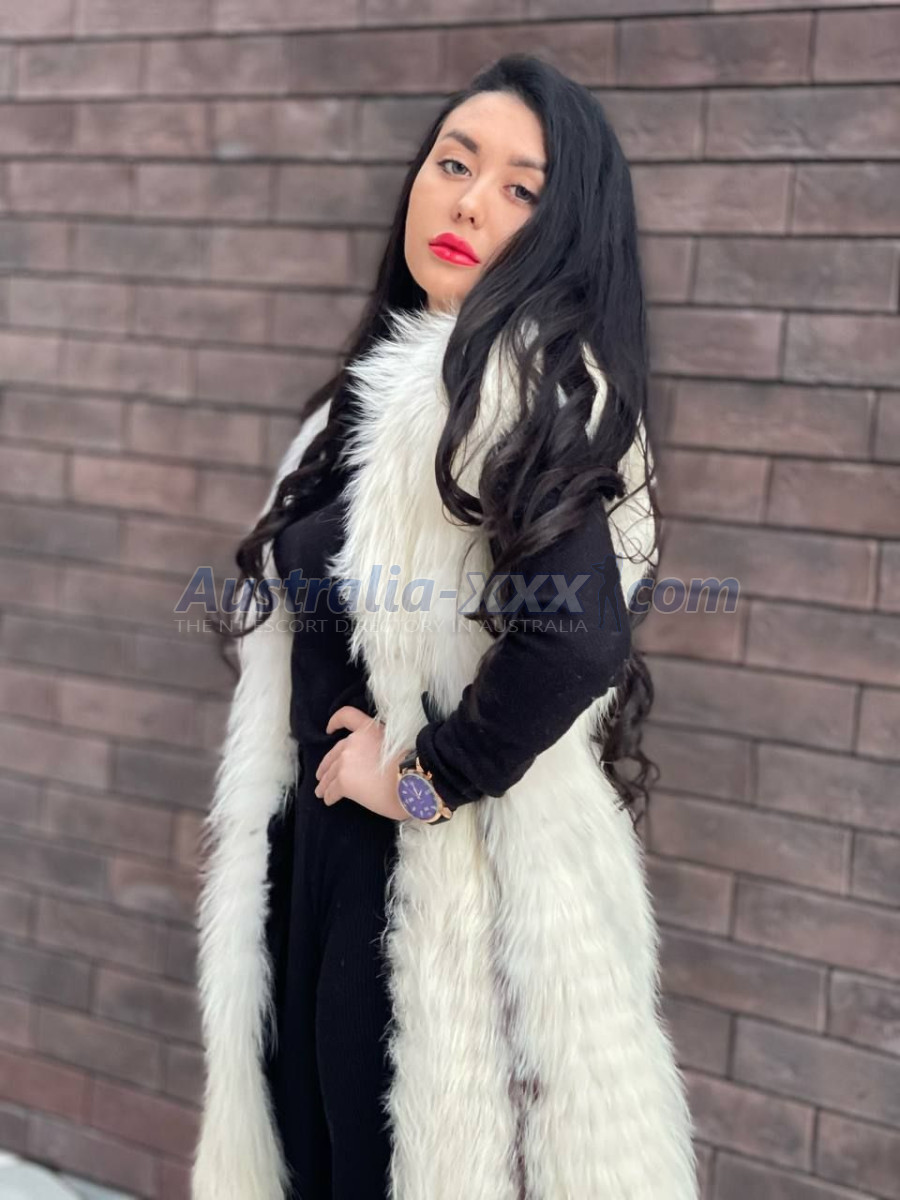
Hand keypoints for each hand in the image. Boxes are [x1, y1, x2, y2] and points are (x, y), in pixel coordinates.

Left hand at [314, 705, 409, 821]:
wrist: (415, 779)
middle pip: (333, 753)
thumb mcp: (397, 747)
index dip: (335, 721)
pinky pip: (332, 790)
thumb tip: (380, 766)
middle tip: (322, 775)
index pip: (347, 716)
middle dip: (326, 765)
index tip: (329, 729)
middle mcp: (354, 742)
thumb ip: (381, 750)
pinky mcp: (344, 782)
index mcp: (369, 730)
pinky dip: (329, 796)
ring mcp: (346, 762)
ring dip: (324, 783)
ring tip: (321, 791)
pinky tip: (329, 800)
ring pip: (329, 773)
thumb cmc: (414, 766)